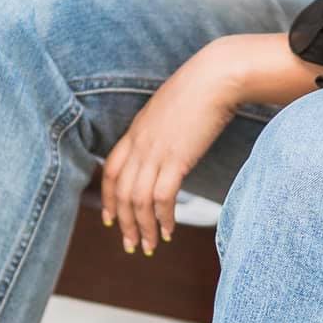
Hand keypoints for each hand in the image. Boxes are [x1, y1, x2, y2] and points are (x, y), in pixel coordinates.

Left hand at [99, 45, 240, 254]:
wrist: (215, 77)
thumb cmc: (200, 89)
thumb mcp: (170, 110)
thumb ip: (161, 130)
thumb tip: (168, 145)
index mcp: (135, 131)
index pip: (110, 170)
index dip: (108, 198)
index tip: (110, 219)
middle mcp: (139, 144)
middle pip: (121, 191)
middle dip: (124, 223)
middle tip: (131, 245)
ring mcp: (155, 151)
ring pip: (138, 200)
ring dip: (143, 227)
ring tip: (150, 246)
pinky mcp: (176, 159)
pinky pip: (162, 197)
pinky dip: (163, 218)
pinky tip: (169, 230)